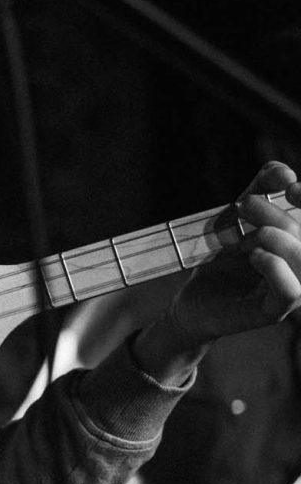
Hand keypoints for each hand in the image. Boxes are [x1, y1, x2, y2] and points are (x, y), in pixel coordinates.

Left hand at [136, 164, 300, 379]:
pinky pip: (290, 291)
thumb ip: (261, 190)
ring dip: (274, 238)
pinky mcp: (273, 311)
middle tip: (243, 206)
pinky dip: (273, 267)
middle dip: (276, 213)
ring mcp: (293, 291)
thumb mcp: (239, 218)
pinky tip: (253, 257)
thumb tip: (283, 172)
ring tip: (244, 237)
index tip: (288, 186)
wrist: (192, 298)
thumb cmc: (221, 257)